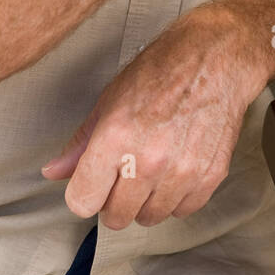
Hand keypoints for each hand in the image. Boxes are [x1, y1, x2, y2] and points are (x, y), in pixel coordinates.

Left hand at [41, 8, 255, 228]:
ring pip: (150, 217)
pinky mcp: (210, 174)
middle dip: (116, 198)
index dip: (86, 192)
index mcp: (117, 137)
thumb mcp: (112, 97)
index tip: (94, 182)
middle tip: (127, 170)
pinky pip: (183, 210)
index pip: (82, 202)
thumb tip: (55, 171)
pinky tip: (178, 167)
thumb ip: (82, 142)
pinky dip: (178, 196)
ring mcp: (182, 170)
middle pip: (116, 216)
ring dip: (148, 199)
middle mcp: (149, 160)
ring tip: (156, 165)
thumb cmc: (166, 68)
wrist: (218, 57)